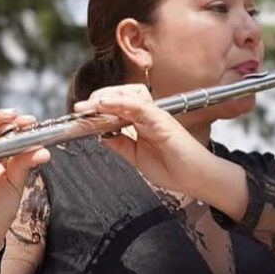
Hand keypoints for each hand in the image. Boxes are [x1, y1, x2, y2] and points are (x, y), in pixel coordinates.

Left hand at [73, 84, 211, 195]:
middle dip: (97, 99)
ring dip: (106, 97)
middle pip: (119, 94)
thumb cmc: (172, 168)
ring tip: (89, 106)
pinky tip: (104, 104)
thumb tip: (100, 134)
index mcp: (140, 122)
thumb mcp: (135, 156)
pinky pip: (138, 105)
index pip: (116, 105)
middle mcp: (147, 114)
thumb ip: (119, 143)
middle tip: (79, 109)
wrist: (195, 179)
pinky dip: (120, 102)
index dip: (96, 107)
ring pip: (127, 94)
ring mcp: (155, 115)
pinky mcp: (162, 119)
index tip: (79, 114)